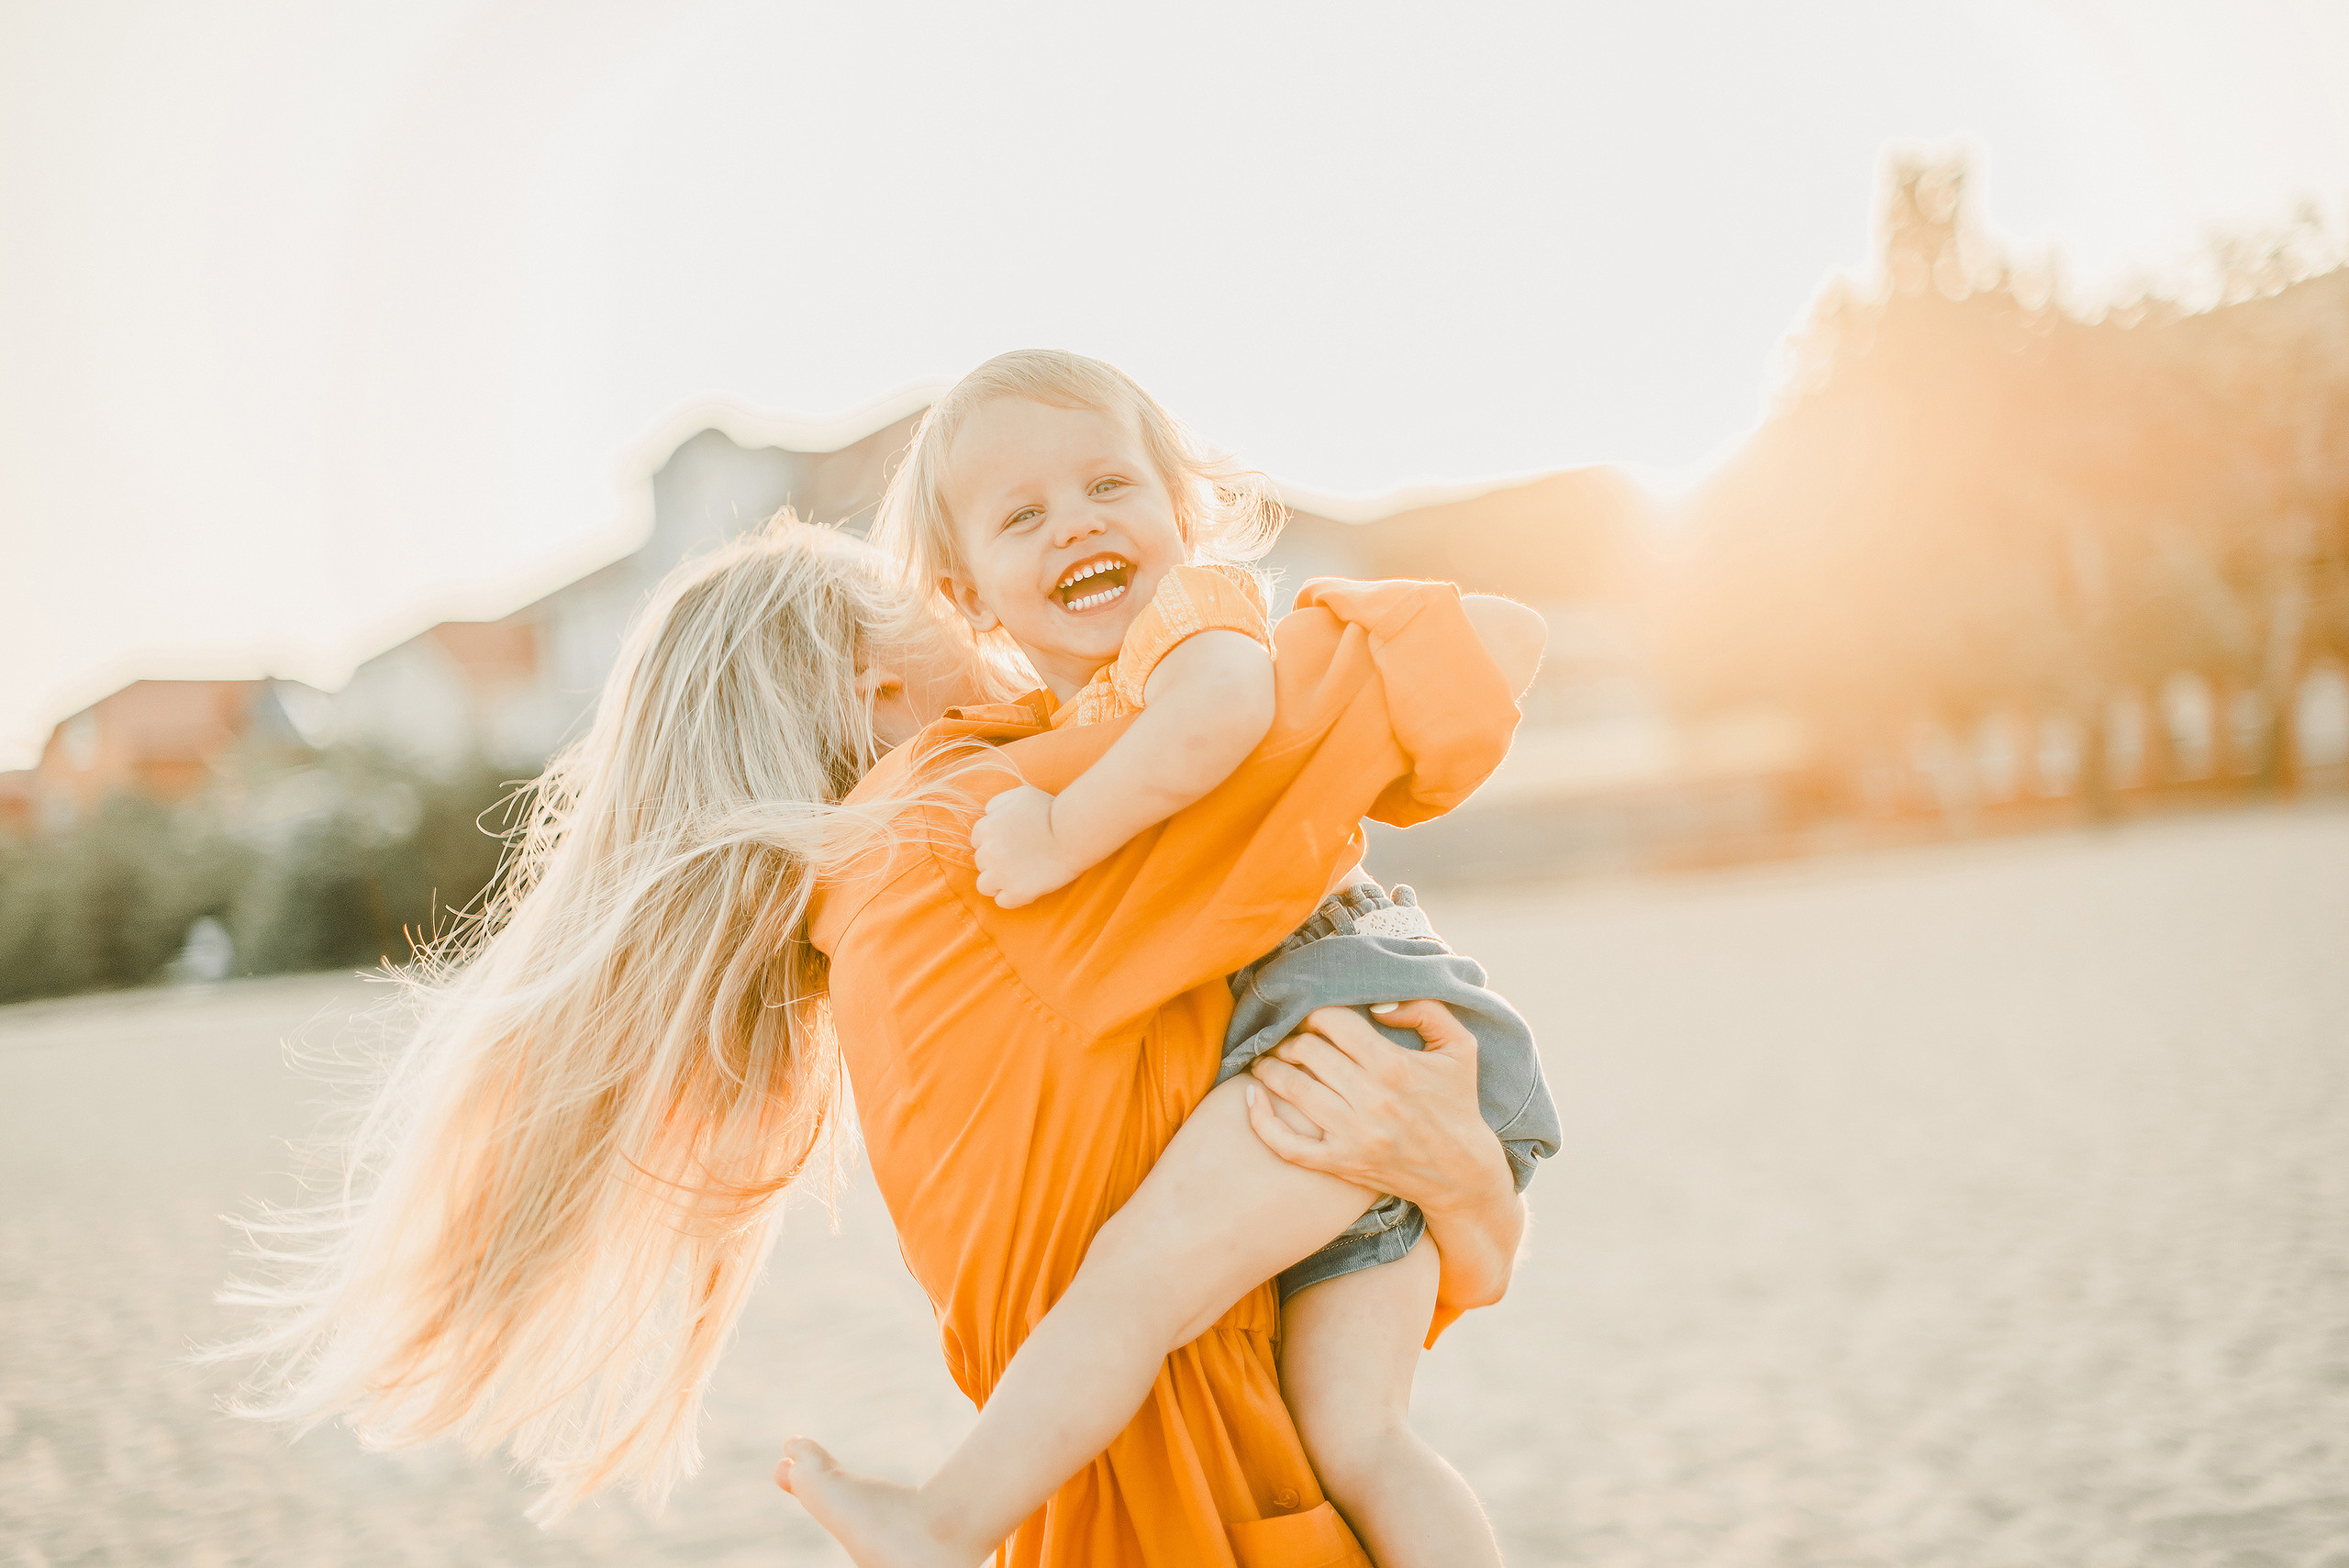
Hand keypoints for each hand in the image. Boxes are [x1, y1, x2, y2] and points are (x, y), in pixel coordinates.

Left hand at [971, 785, 1089, 908]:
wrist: (1073, 833)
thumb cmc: (1050, 811)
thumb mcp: (1020, 795)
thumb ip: (997, 803)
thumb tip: (988, 814)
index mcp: (986, 828)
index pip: (977, 841)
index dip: (994, 843)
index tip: (1011, 843)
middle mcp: (988, 852)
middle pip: (981, 863)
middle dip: (996, 861)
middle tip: (1020, 858)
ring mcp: (1001, 875)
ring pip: (984, 885)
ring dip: (998, 882)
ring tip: (1017, 876)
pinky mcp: (1017, 893)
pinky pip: (1002, 901)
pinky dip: (1012, 897)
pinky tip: (1026, 887)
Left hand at [1242, 1001, 1512, 1221]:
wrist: (1461, 1172)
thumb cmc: (1458, 1103)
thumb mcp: (1460, 1047)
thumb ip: (1425, 1010)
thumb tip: (1377, 1004)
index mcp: (1395, 1066)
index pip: (1334, 1023)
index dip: (1314, 1013)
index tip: (1311, 1017)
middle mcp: (1371, 1099)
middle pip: (1308, 1051)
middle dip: (1290, 1038)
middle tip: (1286, 1037)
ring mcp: (1353, 1135)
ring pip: (1293, 1089)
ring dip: (1270, 1067)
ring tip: (1265, 1059)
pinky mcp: (1340, 1163)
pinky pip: (1287, 1145)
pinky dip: (1261, 1122)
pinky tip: (1250, 1099)